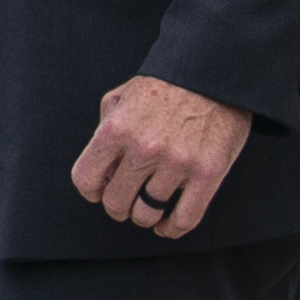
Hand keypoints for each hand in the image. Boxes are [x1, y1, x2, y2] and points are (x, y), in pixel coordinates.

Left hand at [72, 74, 251, 239]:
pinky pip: (184, 219)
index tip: (101, 190)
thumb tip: (102, 166)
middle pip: (116, 203)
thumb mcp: (122, 95)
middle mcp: (143, 150)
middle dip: (118, 206)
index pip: (86, 180)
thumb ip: (105, 128)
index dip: (92, 190)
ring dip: (146, 215)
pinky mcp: (207, 173)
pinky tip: (167, 225)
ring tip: (149, 206)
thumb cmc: (166, 84)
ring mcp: (176, 163)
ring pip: (147, 214)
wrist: (213, 71)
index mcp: (116, 129)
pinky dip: (171, 229)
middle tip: (127, 200)